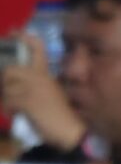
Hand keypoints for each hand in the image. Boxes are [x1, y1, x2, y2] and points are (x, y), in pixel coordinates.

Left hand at [0, 34, 85, 152]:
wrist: (70, 131)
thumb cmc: (63, 115)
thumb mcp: (51, 93)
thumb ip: (37, 84)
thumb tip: (15, 84)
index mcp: (46, 73)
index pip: (36, 47)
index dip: (23, 37)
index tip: (13, 32)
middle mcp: (39, 76)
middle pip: (10, 69)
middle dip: (5, 83)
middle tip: (9, 94)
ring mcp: (32, 87)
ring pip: (6, 87)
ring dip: (7, 99)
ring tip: (16, 108)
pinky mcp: (27, 100)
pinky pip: (8, 100)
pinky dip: (9, 109)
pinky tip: (16, 114)